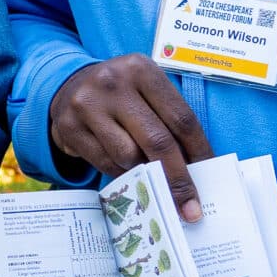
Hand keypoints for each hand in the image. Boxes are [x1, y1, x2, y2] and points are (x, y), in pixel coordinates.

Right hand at [47, 54, 212, 219]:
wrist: (67, 86)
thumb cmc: (121, 93)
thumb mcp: (146, 90)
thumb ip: (168, 119)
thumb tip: (195, 168)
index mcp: (141, 69)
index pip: (181, 118)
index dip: (199, 152)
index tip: (208, 177)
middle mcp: (113, 83)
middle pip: (158, 141)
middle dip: (178, 179)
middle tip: (190, 207)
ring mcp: (87, 105)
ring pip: (129, 156)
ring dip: (145, 173)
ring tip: (151, 176)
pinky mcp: (70, 127)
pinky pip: (106, 163)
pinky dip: (121, 173)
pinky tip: (127, 170)